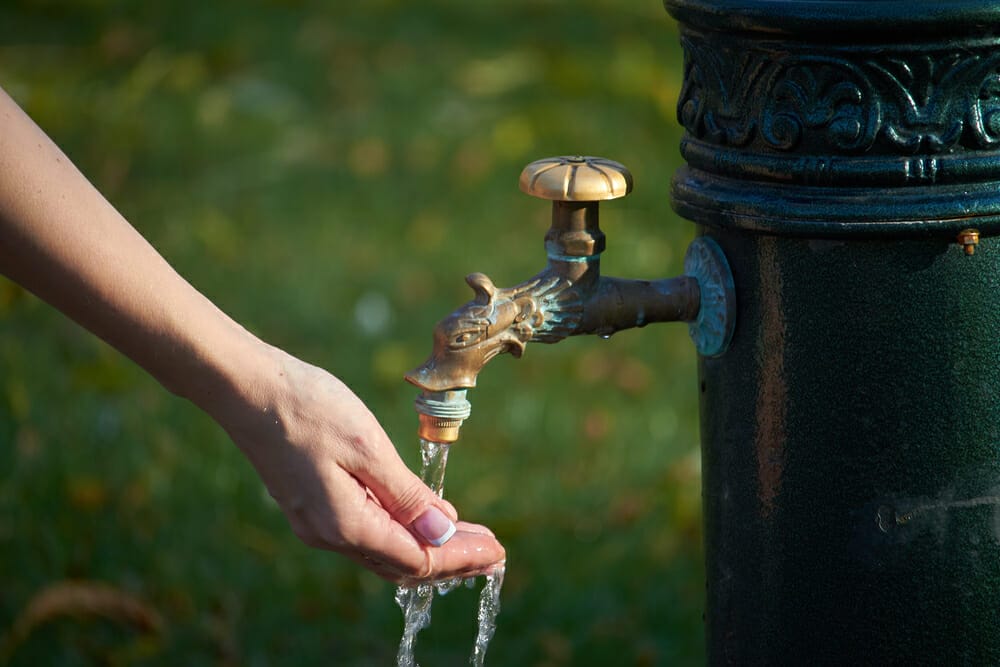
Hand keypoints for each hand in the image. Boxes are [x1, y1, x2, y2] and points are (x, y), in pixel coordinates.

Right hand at [209, 343, 505, 582]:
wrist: (247, 389)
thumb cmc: (309, 409)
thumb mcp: (368, 448)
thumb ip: (407, 496)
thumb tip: (443, 532)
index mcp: (347, 525)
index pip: (419, 559)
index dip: (461, 557)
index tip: (498, 552)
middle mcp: (330, 535)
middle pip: (403, 564)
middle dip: (452, 559)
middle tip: (494, 551)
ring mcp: (317, 523)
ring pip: (384, 552)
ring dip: (428, 548)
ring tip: (468, 538)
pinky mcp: (312, 506)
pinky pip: (366, 535)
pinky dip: (401, 534)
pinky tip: (421, 520)